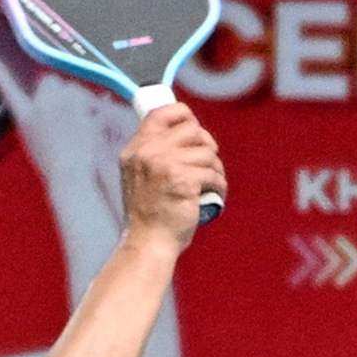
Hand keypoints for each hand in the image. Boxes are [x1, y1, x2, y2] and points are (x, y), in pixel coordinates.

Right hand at [118, 97, 224, 244]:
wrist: (148, 242)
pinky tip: (217, 195)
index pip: (160, 113)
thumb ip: (153, 155)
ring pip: (207, 152)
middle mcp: (148, 152)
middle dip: (207, 145)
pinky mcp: (183, 180)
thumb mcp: (140, 177)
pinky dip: (220, 185)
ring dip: (216, 168)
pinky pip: (213, 174)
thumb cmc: (149, 215)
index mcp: (136, 149)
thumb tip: (186, 134)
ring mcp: (165, 165)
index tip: (196, 131)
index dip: (183, 115)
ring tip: (213, 183)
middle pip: (192, 129)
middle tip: (210, 163)